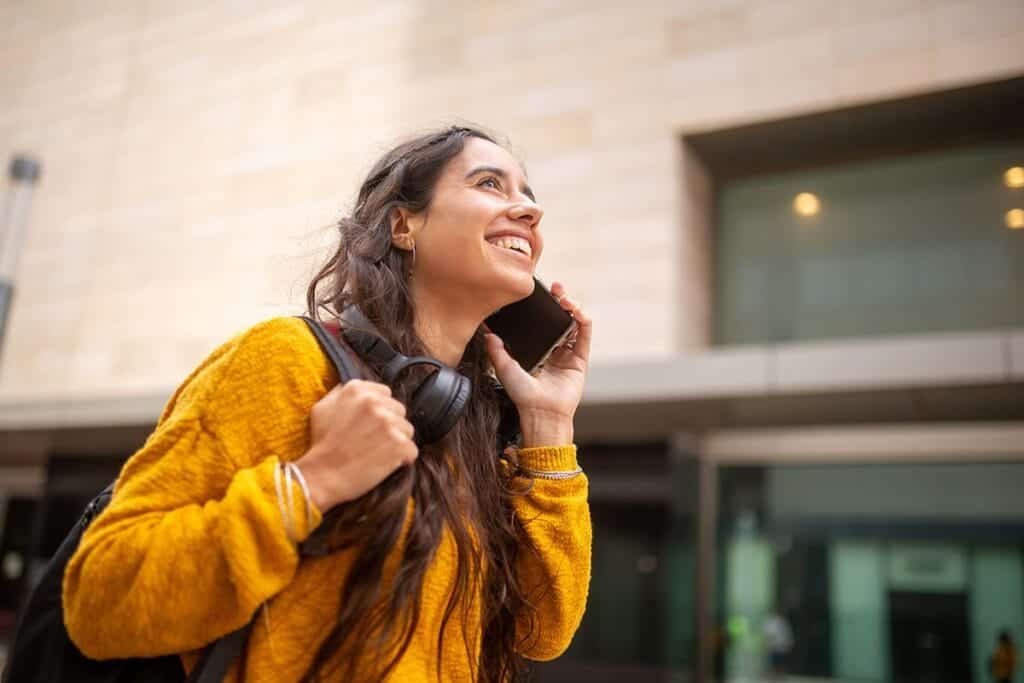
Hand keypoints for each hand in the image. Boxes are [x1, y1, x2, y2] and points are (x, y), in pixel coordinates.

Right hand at [295, 380, 416, 510]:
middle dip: (390, 425)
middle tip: (372, 441)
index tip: (370, 425)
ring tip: (377, 453)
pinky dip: (402, 459)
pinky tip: (385, 464)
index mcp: (356, 389)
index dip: (380, 411)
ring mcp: (388, 422)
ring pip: (407, 430)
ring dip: (397, 442)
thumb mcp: (322, 408)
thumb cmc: (321, 444)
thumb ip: (341, 393)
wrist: (322, 475)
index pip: (385, 393)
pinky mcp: (398, 444)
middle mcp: (374, 402)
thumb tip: (358, 387)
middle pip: (399, 410)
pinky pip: (412, 450)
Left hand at [484, 282, 591, 445]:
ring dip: (572, 305)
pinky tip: (576, 309)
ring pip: (574, 322)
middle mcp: (554, 349)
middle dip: (558, 300)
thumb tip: (487, 332)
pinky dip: (583, 318)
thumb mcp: (504, 368)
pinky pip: (585, 333)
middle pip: (559, 317)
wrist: (541, 412)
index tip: (536, 293)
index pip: (542, 322)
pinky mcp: (580, 358)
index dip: (542, 307)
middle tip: (554, 288)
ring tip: (564, 297)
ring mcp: (568, 352)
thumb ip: (497, 350)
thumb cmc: (523, 396)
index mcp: (538, 349)